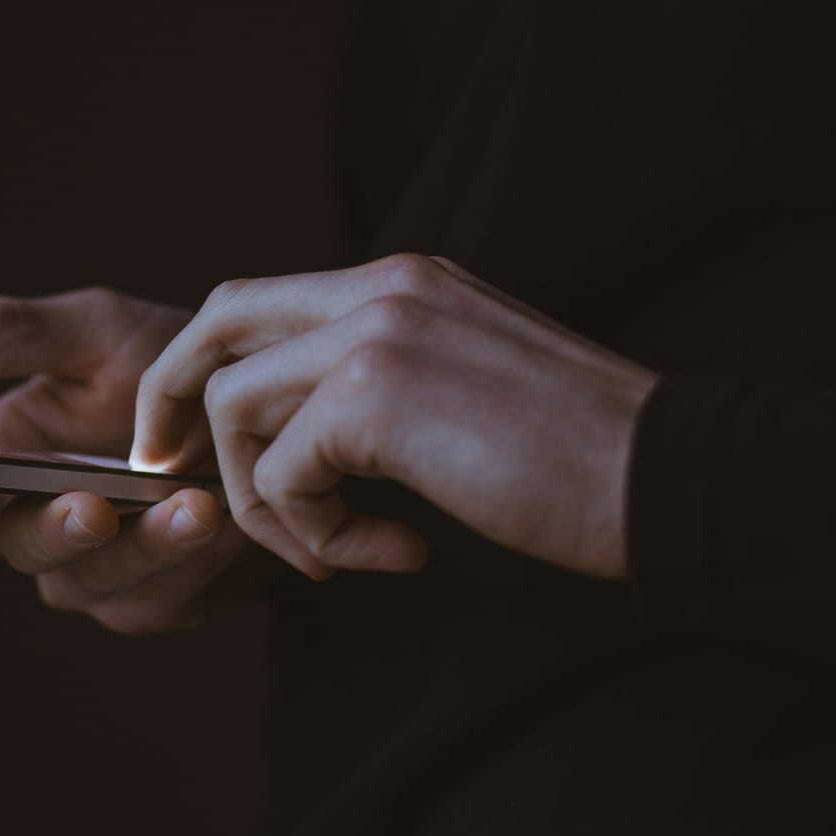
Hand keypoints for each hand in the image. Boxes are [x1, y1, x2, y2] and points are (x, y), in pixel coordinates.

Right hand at [0, 288, 262, 633]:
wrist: (269, 409)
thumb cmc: (169, 364)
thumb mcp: (96, 331)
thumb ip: (11, 334)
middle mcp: (35, 523)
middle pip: (18, 547)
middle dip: (55, 529)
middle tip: (94, 507)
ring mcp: (95, 572)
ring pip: (92, 583)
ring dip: (144, 548)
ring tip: (195, 505)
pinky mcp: (157, 602)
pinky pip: (159, 601)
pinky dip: (192, 563)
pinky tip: (226, 523)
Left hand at [130, 254, 659, 580]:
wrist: (668, 478)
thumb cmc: (580, 459)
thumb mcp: (466, 390)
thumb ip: (383, 388)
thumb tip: (301, 439)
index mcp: (405, 281)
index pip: (259, 301)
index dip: (205, 368)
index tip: (189, 440)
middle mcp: (382, 286)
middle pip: (217, 322)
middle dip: (172, 401)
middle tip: (167, 474)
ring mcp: (376, 331)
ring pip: (234, 405)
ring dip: (263, 499)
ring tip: (332, 552)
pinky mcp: (375, 395)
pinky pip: (282, 473)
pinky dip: (312, 534)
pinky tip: (388, 554)